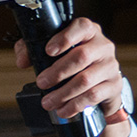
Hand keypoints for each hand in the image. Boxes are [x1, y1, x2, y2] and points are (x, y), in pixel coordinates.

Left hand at [12, 16, 131, 136]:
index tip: (48, 51)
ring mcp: (110, 66)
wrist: (100, 86)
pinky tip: (62, 109)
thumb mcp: (52, 53)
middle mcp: (103, 46)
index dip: (65, 38)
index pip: (82, 27)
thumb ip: (32, 50)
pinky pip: (93, 96)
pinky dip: (74, 104)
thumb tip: (23, 61)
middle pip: (81, 56)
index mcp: (88, 33)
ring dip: (62, 93)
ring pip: (86, 79)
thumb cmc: (72, 65)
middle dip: (57, 72)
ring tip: (47, 102)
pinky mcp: (113, 85)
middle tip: (41, 82)